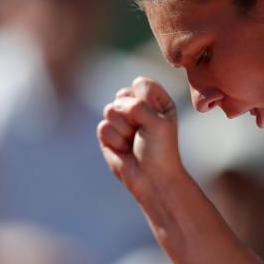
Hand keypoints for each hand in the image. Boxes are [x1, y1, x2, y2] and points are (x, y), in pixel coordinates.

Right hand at [97, 76, 183, 199]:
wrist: (152, 179)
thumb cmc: (160, 149)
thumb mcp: (158, 121)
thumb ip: (138, 104)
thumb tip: (114, 105)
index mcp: (156, 100)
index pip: (140, 84)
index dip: (145, 100)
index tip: (156, 118)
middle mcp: (138, 107)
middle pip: (122, 95)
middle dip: (132, 115)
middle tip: (144, 133)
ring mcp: (121, 120)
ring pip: (110, 110)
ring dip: (123, 130)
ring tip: (134, 142)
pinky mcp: (108, 134)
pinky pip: (103, 127)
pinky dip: (115, 141)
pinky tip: (124, 150)